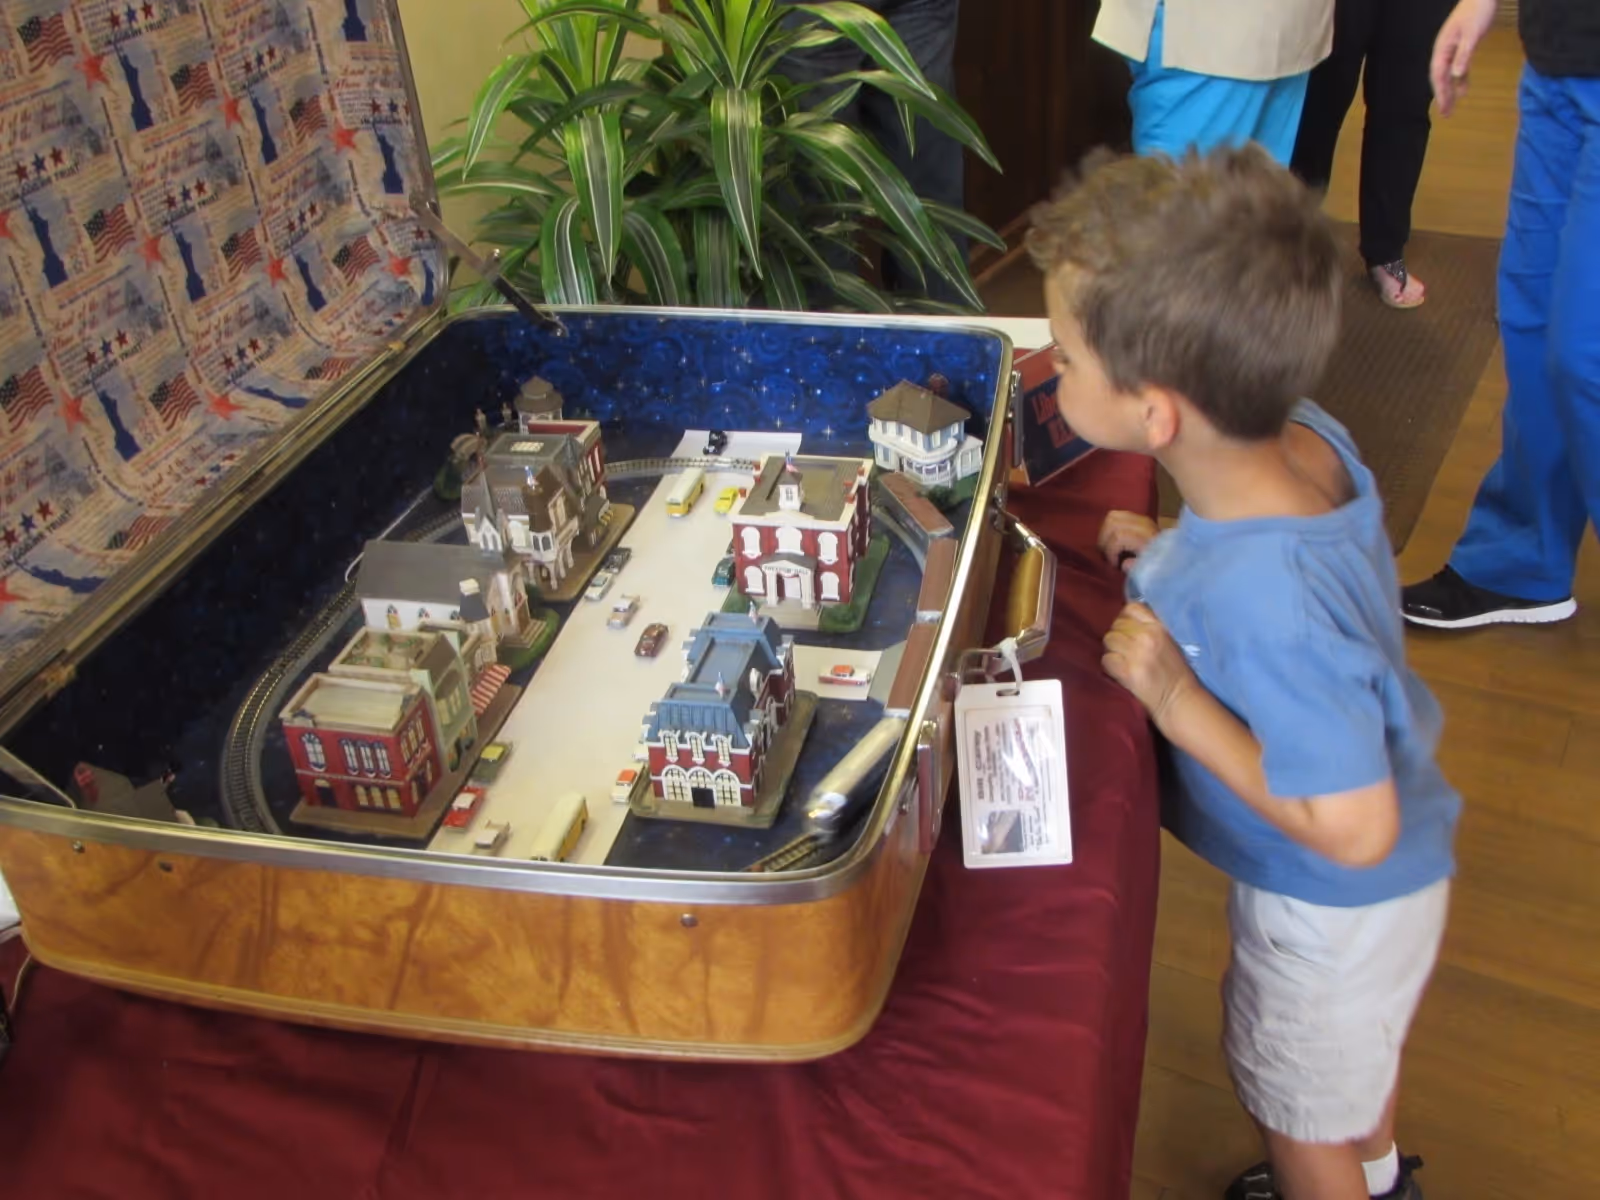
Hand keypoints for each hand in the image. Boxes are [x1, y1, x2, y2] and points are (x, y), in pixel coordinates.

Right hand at [1098, 510, 1158, 571]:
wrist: (1171, 557)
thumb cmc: (1156, 566)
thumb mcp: (1146, 570)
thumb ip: (1135, 567)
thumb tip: (1124, 564)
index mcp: (1147, 538)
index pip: (1118, 536)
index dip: (1111, 551)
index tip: (1114, 564)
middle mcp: (1144, 524)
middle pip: (1112, 523)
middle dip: (1104, 540)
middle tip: (1106, 554)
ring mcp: (1141, 518)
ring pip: (1112, 517)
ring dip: (1104, 532)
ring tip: (1107, 546)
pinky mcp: (1137, 517)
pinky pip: (1116, 515)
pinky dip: (1109, 526)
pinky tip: (1111, 538)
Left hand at [1102, 603, 1195, 723]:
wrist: (1179, 699)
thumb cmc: (1175, 671)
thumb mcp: (1169, 640)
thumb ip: (1149, 627)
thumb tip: (1126, 618)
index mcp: (1159, 627)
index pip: (1132, 608)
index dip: (1126, 618)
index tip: (1128, 629)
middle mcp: (1147, 637)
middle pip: (1117, 624)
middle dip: (1118, 635)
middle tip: (1125, 649)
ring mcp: (1136, 654)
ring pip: (1109, 640)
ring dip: (1113, 649)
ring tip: (1122, 659)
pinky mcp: (1127, 671)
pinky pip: (1106, 659)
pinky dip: (1110, 665)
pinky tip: (1120, 671)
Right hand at [1431, 0, 1496, 116]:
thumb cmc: (1478, 11)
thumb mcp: (1472, 34)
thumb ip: (1463, 55)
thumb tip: (1454, 76)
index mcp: (1443, 48)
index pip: (1438, 75)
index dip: (1440, 93)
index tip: (1443, 109)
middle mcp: (1444, 50)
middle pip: (1440, 77)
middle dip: (1442, 95)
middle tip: (1446, 114)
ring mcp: (1452, 48)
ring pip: (1448, 74)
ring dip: (1449, 90)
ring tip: (1451, 107)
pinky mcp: (1462, 46)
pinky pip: (1458, 67)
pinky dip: (1460, 79)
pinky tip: (1463, 89)